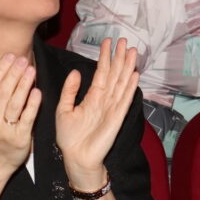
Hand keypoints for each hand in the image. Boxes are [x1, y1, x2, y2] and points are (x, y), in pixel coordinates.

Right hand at [0, 54, 41, 177]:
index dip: (0, 70)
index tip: (10, 56)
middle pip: (2, 92)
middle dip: (13, 74)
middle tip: (23, 59)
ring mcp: (5, 130)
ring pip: (14, 104)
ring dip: (23, 85)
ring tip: (31, 70)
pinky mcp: (20, 139)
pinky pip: (26, 119)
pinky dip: (32, 105)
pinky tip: (37, 92)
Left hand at [56, 38, 138, 187]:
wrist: (76, 158)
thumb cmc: (69, 137)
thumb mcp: (63, 109)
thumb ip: (70, 91)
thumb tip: (76, 72)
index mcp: (92, 97)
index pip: (101, 72)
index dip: (105, 57)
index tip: (108, 42)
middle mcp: (104, 100)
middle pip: (115, 74)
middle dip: (119, 57)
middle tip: (125, 40)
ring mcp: (112, 108)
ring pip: (121, 82)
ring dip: (127, 67)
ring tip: (132, 51)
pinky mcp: (117, 118)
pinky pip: (124, 99)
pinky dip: (130, 87)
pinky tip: (135, 75)